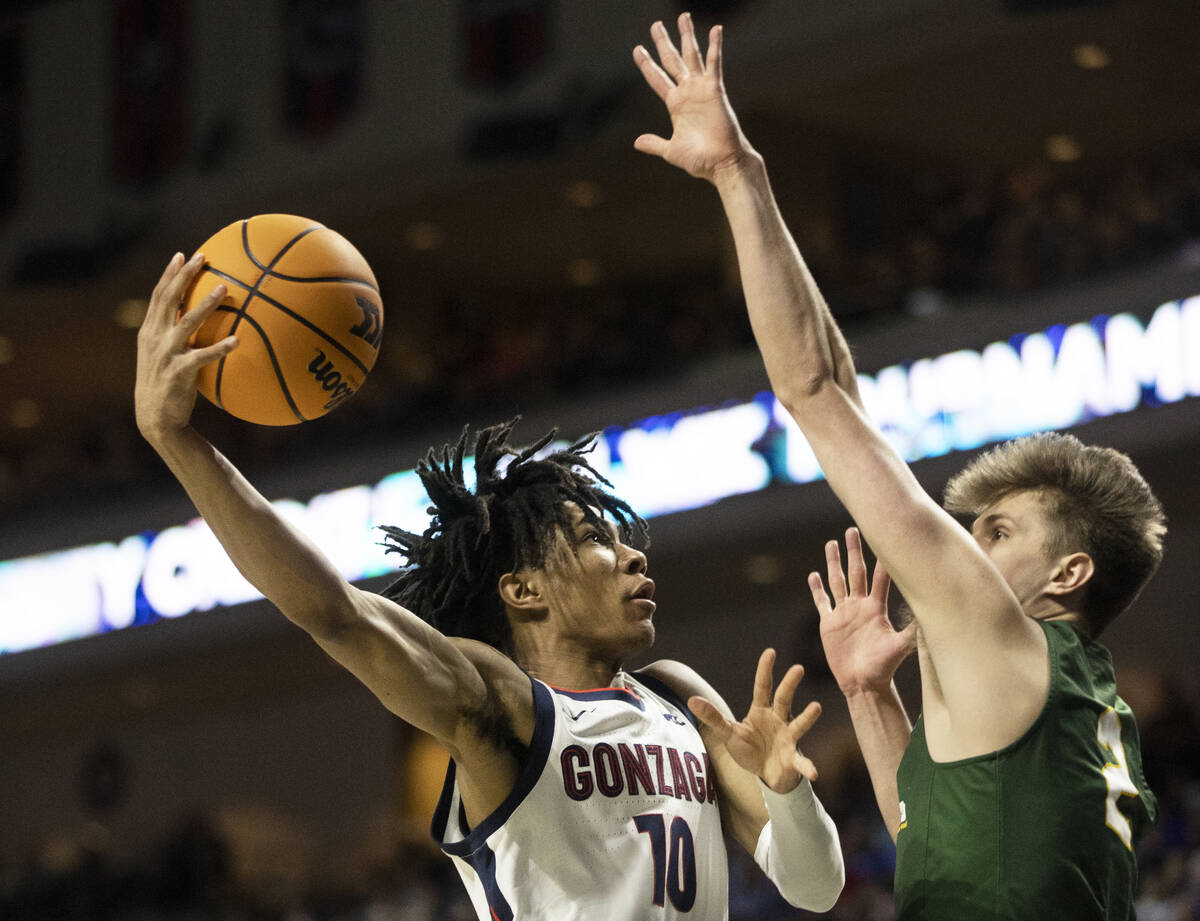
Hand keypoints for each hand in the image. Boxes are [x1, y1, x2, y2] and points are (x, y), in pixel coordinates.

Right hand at [135, 252, 237, 442]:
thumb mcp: (162, 355)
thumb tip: (196, 318)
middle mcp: (155, 338)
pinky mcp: (179, 372)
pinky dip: (220, 348)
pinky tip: (237, 341)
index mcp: (150, 332)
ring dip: (205, 304)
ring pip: (186, 322)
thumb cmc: (165, 385)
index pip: (159, 296)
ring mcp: (166, 354)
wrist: (155, 418)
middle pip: (169, 300)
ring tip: (224, 288)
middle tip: (202, 257)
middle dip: (184, 276)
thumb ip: (174, 335)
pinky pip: (203, 357)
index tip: (181, 254)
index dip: (169, 274)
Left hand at [632, 13, 755, 181]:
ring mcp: (701, 89)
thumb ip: (655, 144)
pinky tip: (715, 29)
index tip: (638, 50)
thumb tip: (637, 142)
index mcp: (675, 105)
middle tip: (655, 26)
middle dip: (663, 43)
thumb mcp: (671, 151)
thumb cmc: (700, 160)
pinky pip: (714, 64)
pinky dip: (715, 46)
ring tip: (683, 17)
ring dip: (687, 36)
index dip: (647, 65)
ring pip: (692, 56)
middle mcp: (687, 93)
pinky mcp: (715, 90)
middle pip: (672, 61)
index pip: (657, 79)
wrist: (722, 164)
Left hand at [688, 648, 820, 792]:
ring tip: (816, 707)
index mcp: (761, 711)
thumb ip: (713, 717)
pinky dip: (807, 766)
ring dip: (807, 717)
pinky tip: (813, 772)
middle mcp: (778, 719)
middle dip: (790, 683)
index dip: (765, 670)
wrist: (764, 774)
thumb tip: (691, 700)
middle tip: (798, 668)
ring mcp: (788, 737)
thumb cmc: (748, 749)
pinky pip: (801, 762)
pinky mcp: (793, 758)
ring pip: (799, 724)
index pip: (763, 686)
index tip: (770, 651)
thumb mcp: (728, 733)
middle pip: (784, 698)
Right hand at [809, 528, 915, 696]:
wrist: (863, 684)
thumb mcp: (900, 648)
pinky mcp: (829, 624)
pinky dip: (817, 589)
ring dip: (833, 563)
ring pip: (837, 581)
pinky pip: (822, 602)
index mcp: (876, 608)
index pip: (880, 579)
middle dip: (854, 551)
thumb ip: (912, 632)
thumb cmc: (884, 667)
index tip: (885, 539)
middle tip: (852, 530)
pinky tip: (813, 575)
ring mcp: (844, 613)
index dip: (882, 560)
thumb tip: (931, 617)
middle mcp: (860, 606)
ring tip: (831, 543)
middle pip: (856, 572)